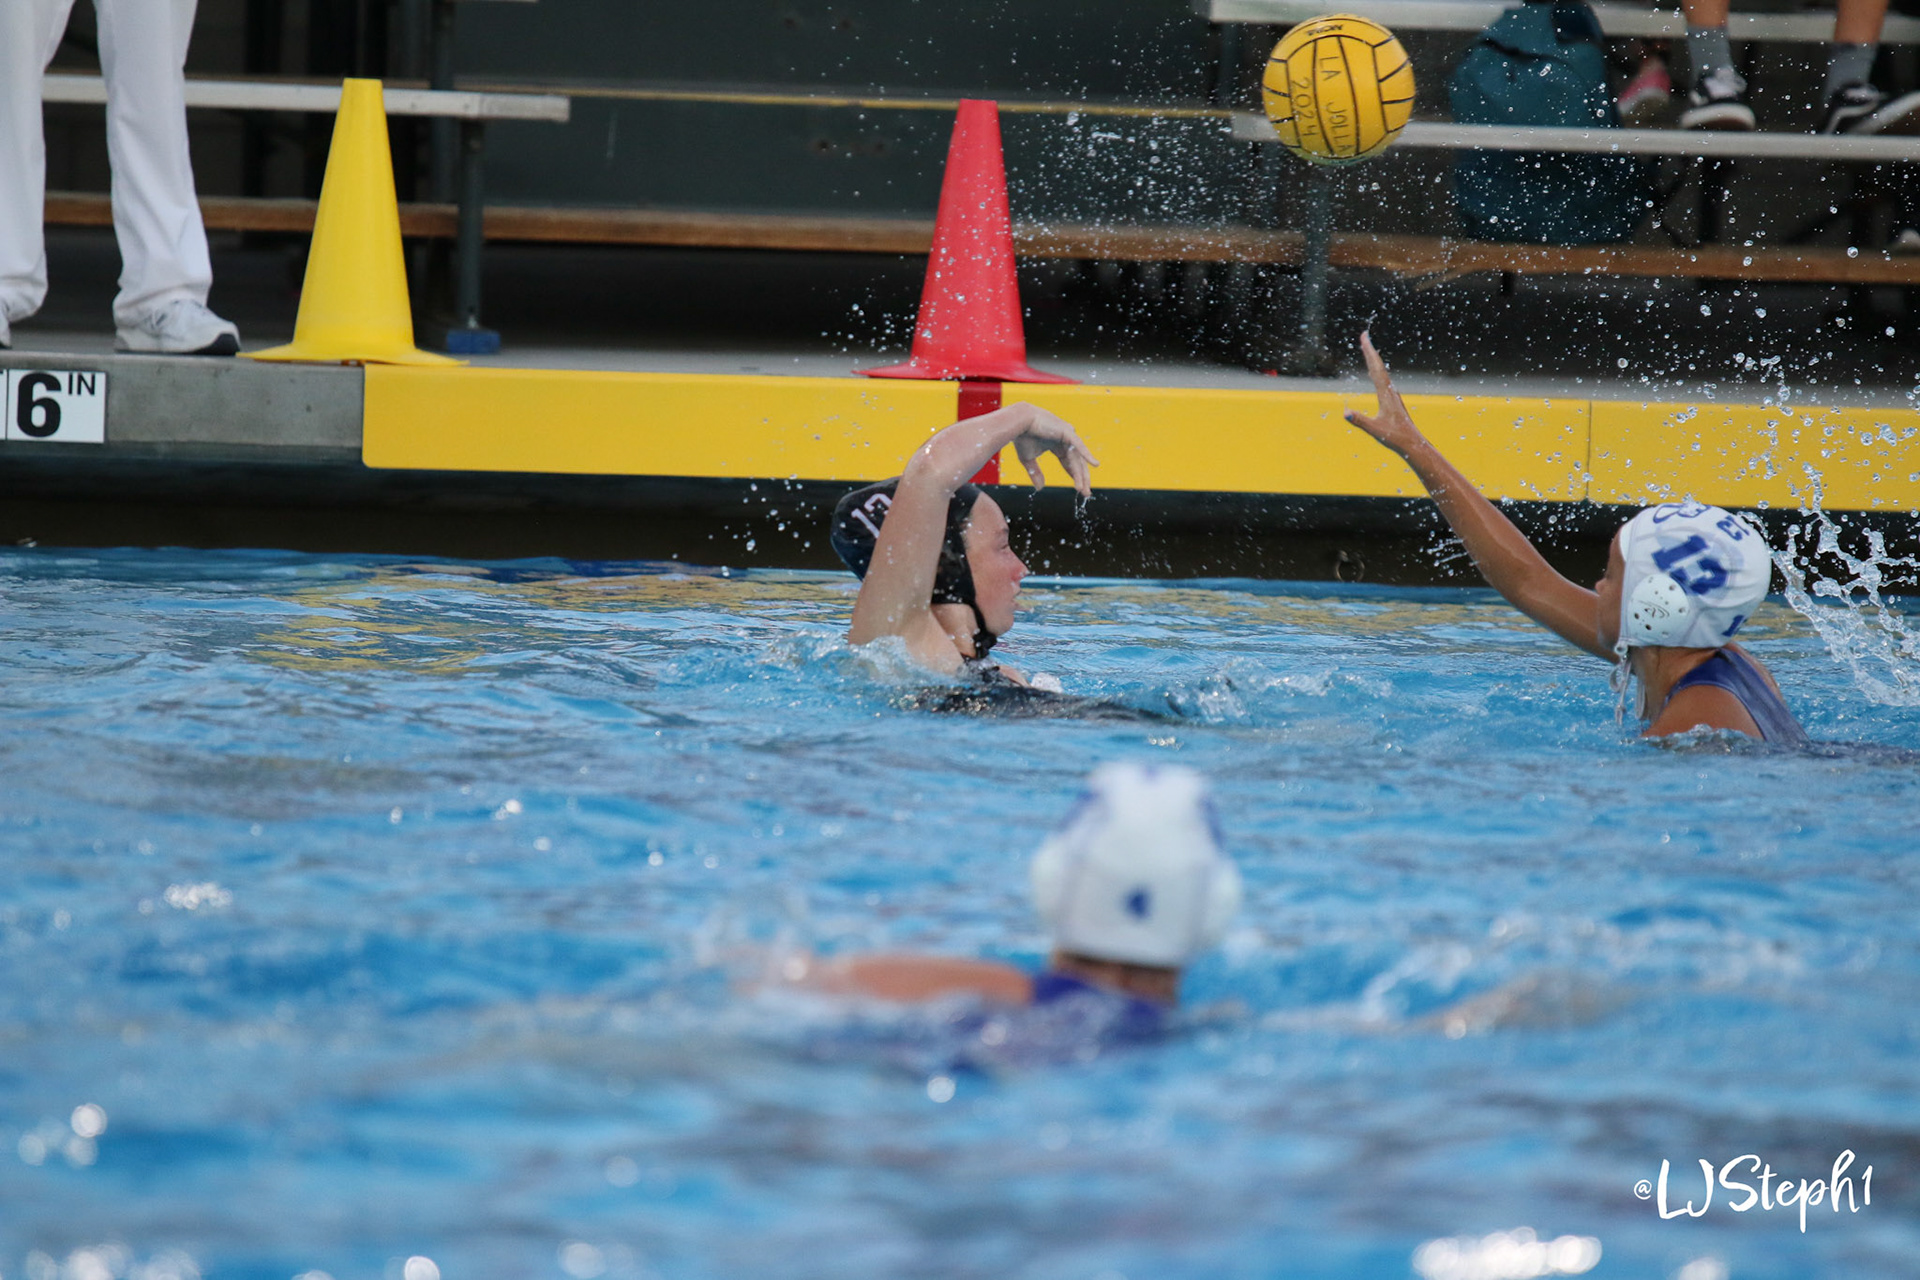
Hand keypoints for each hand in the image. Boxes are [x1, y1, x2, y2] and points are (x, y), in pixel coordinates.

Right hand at [1009, 404, 1100, 495]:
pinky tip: (1095, 464)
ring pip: (1077, 458)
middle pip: (1077, 462)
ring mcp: (1068, 435)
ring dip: (1081, 474)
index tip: (1079, 489)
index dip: (1075, 476)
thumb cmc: (1022, 437)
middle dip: (1082, 478)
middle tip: (1086, 493)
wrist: (1018, 422)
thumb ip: (1035, 473)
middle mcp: (1065, 440)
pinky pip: (1079, 446)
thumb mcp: (1027, 459)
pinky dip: (1086, 454)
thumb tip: (1040, 488)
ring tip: (1084, 489)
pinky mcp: (1067, 432)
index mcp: (1058, 445)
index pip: (1070, 463)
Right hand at [1345, 331, 1423, 457]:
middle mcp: (1390, 391)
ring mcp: (1392, 395)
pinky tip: (1375, 373)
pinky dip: (1376, 370)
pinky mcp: (1392, 400)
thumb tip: (1345, 413)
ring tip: (1368, 350)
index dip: (1369, 352)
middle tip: (1364, 336)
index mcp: (1386, 394)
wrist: (1413, 444)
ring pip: (1381, 372)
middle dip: (1370, 351)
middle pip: (1378, 366)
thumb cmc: (1395, 438)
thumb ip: (1360, 421)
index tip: (1364, 338)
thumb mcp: (1376, 430)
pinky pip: (1382, 380)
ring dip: (1373, 359)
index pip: (1375, 369)